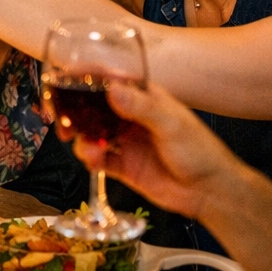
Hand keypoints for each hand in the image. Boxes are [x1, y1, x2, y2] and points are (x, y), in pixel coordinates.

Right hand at [71, 81, 240, 220]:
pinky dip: (89, 158)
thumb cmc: (201, 151)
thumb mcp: (171, 124)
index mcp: (144, 97)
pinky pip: (98, 158)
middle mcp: (131, 116)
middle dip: (74, 112)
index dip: (87, 78)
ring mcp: (126, 141)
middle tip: (62, 119)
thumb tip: (112, 89)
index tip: (66, 77)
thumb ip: (141, 107)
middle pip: (93, 108)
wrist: (209, 192)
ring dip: (82, 138)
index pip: (110, 81)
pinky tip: (92, 160)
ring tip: (87, 148)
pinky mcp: (123, 165)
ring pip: (91, 133)